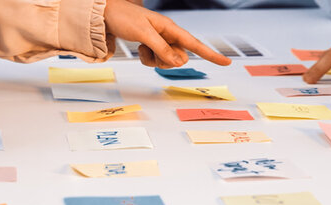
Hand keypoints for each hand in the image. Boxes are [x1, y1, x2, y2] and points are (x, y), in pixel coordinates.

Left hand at [102, 0, 230, 67]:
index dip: (211, 55)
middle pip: (180, 58)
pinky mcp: (151, 47)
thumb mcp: (143, 34)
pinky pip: (156, 62)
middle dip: (167, 60)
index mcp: (170, 28)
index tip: (227, 63)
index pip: (195, 44)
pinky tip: (139, 48)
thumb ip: (161, 48)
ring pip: (168, 62)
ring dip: (154, 60)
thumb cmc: (124, 18)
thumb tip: (177, 62)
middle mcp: (168, 35)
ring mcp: (160, 42)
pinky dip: (147, 59)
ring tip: (142, 47)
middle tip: (151, 50)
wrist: (104, 15)